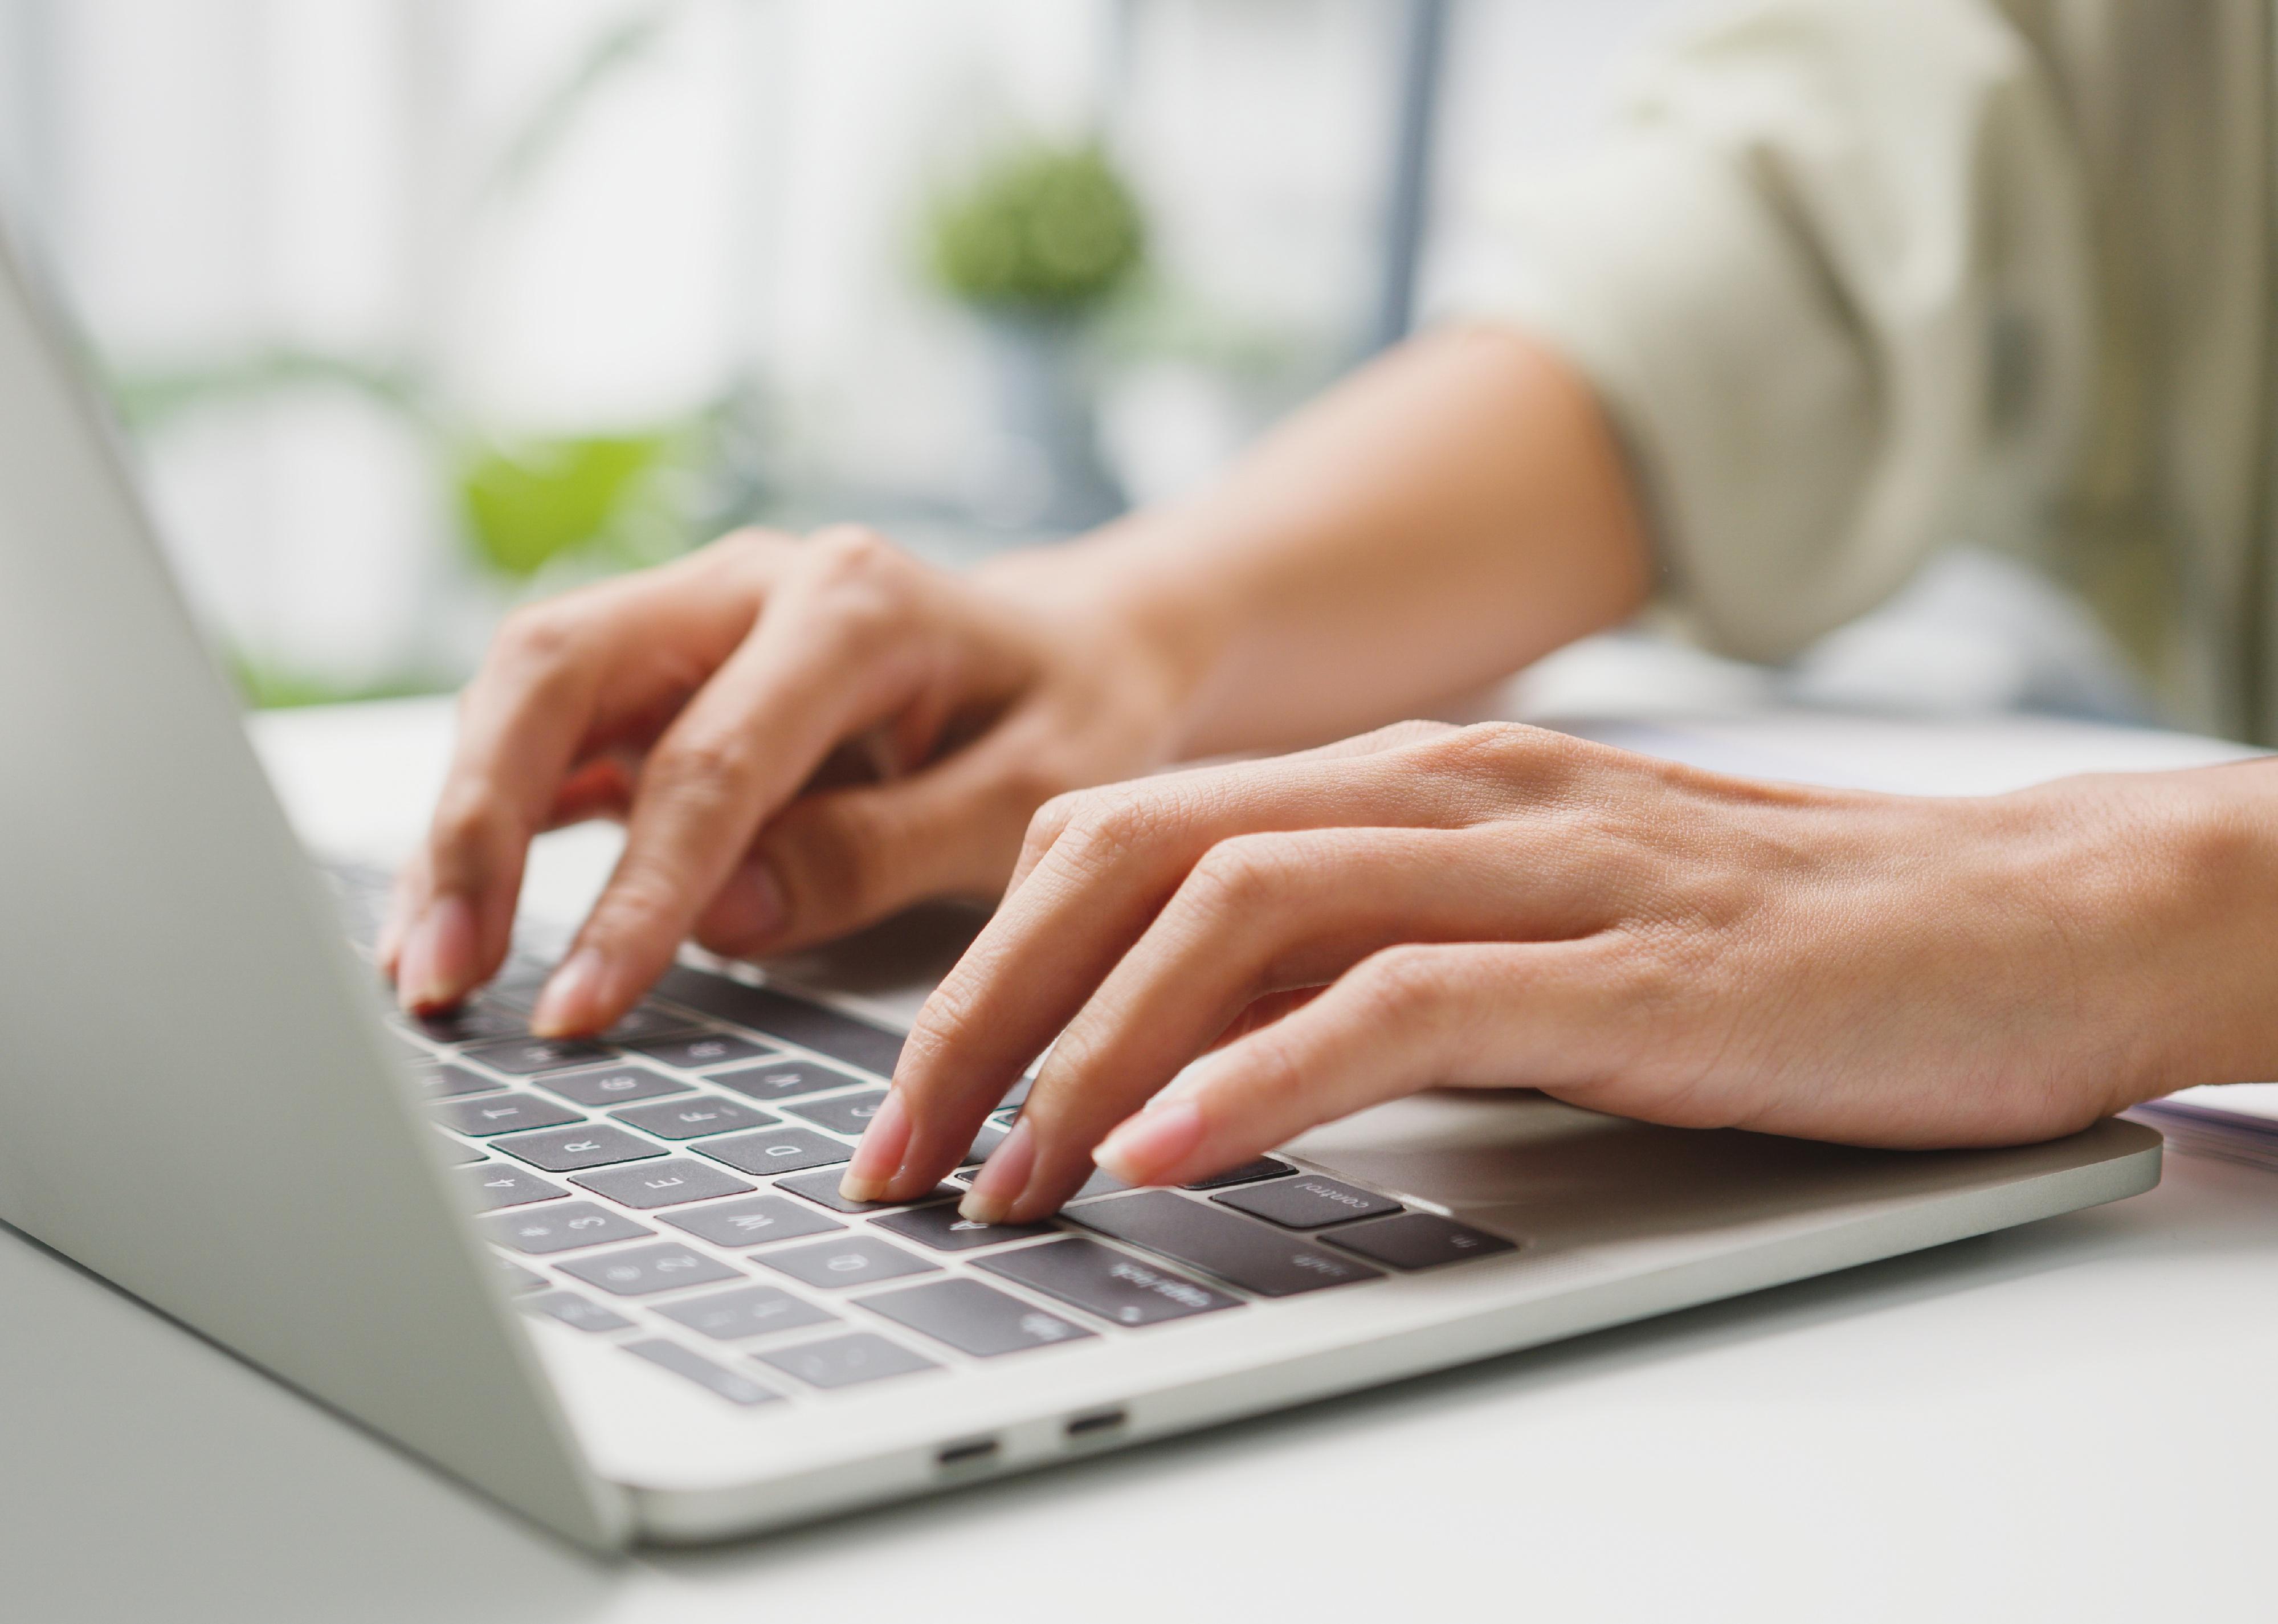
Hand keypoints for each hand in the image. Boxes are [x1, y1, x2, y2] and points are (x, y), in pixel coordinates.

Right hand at [380, 526, 1197, 1033]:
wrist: (1075, 649)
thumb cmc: (1068, 718)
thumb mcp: (1029, 794)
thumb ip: (880, 851)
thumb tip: (720, 918)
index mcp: (850, 601)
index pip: (711, 759)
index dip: (638, 893)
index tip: (580, 1007)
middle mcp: (746, 585)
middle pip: (559, 672)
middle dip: (479, 828)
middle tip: (440, 976)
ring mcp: (691, 616)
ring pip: (525, 693)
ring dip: (459, 827)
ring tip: (420, 968)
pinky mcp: (662, 670)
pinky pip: (547, 732)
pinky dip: (490, 824)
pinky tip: (449, 922)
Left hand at [843, 720, 2275, 1220]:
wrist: (2017, 914)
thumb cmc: (1760, 940)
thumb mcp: (1523, 921)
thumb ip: (1372, 950)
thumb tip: (1198, 1056)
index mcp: (1401, 781)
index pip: (1127, 833)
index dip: (988, 961)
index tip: (914, 1097)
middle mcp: (1441, 794)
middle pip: (1135, 857)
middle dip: (986, 1009)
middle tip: (902, 1158)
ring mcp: (1533, 865)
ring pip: (1237, 913)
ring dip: (1093, 1054)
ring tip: (1005, 1178)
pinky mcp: (1625, 962)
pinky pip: (1395, 1001)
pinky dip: (1262, 1076)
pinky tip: (1169, 1153)